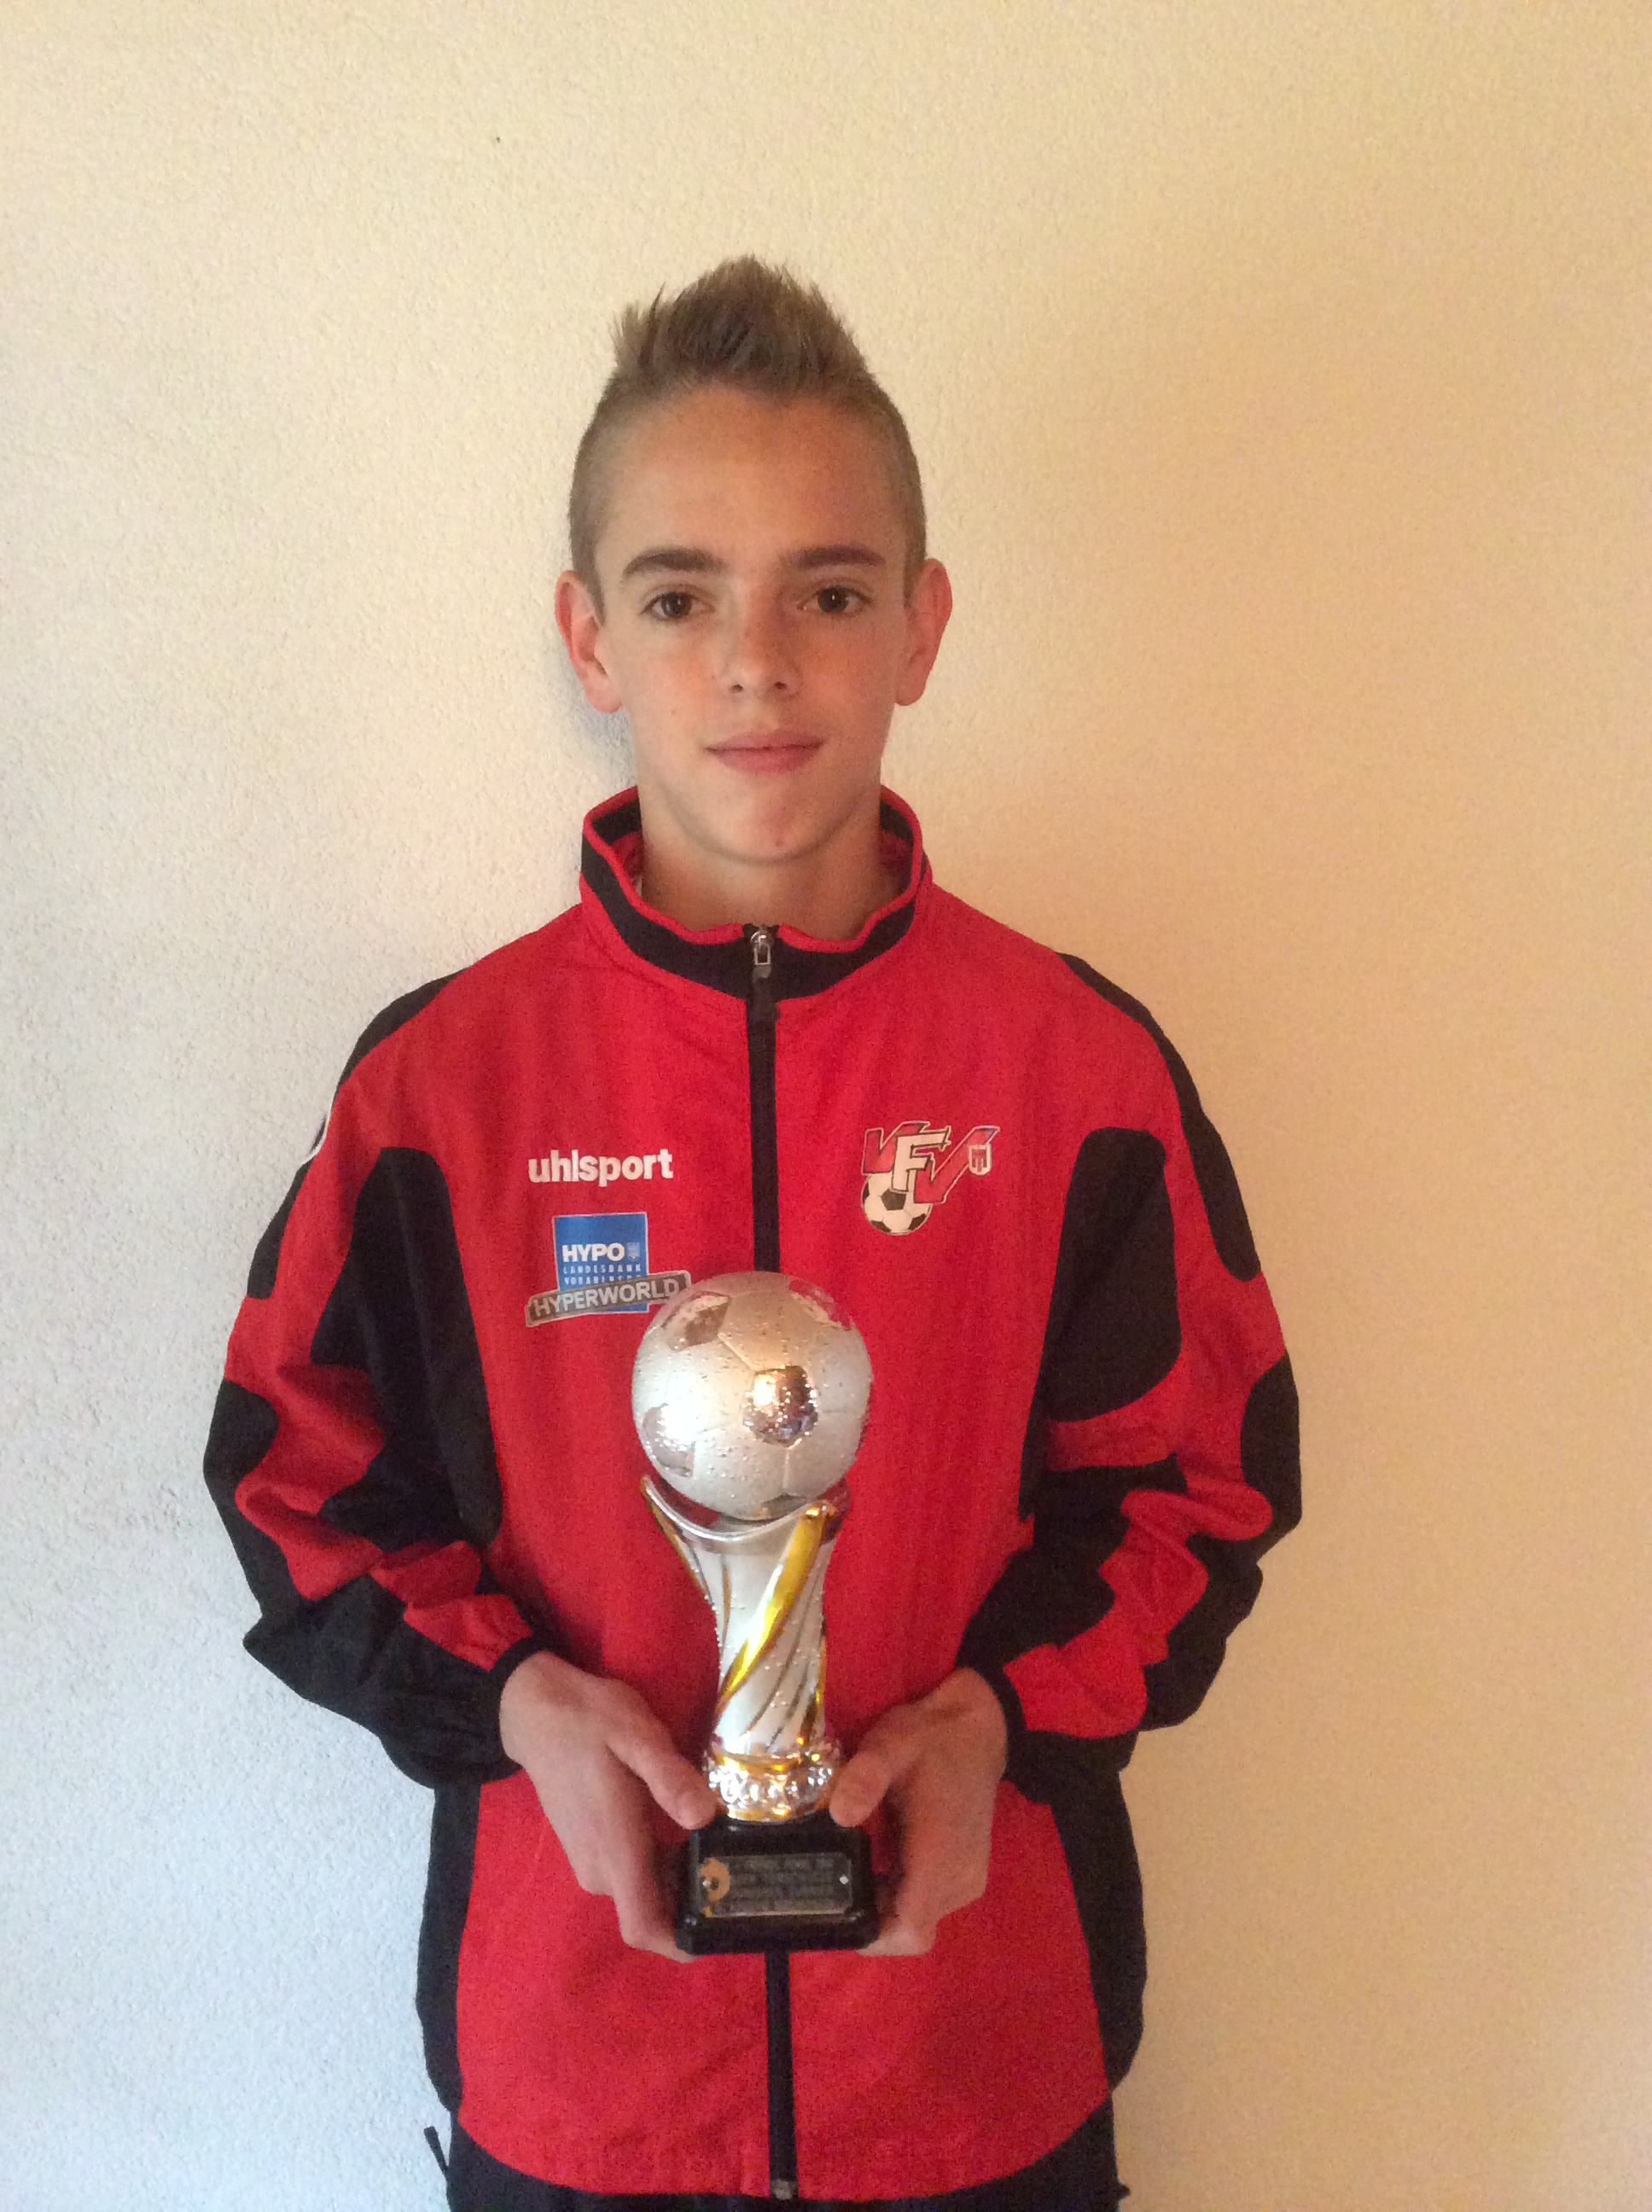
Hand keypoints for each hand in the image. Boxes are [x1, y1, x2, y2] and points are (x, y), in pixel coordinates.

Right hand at [498, 1650, 717, 1959]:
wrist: (537, 1711)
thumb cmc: (590, 1721)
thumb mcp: (637, 1735)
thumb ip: (670, 1777)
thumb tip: (707, 1816)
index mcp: (616, 1849)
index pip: (644, 1927)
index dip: (681, 1944)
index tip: (720, 1930)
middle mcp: (600, 1869)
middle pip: (653, 1911)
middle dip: (694, 1903)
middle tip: (740, 1874)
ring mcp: (590, 1860)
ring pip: (643, 1892)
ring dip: (679, 1882)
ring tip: (721, 1850)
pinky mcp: (588, 1848)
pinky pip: (630, 1874)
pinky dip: (661, 1866)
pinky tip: (687, 1833)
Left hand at [827, 1667, 1007, 1956]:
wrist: (977, 1729)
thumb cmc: (931, 1738)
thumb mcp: (889, 1745)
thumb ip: (865, 1778)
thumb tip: (840, 1815)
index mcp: (942, 1857)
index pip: (911, 1931)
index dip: (873, 1938)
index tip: (837, 1916)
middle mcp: (960, 1879)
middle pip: (910, 1930)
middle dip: (870, 1918)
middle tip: (832, 1886)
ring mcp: (967, 1879)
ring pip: (918, 1918)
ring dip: (884, 1905)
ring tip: (850, 1869)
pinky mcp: (966, 1874)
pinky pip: (928, 1902)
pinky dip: (899, 1894)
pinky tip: (877, 1861)